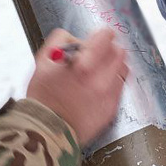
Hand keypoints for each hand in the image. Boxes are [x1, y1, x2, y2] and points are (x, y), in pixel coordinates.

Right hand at [26, 28, 128, 145]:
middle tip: (98, 54)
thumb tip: (75, 38)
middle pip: (119, 51)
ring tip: (99, 72)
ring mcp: (109, 94)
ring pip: (122, 69)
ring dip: (113, 66)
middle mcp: (101, 78)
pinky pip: (119, 87)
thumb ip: (60, 41)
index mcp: (84, 63)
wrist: (48, 131)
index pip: (106, 36)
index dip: (101, 34)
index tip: (98, 37)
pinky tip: (97, 88)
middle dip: (108, 50)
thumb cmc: (44, 98)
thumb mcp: (43, 61)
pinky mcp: (112, 108)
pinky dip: (111, 84)